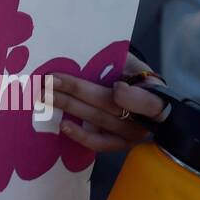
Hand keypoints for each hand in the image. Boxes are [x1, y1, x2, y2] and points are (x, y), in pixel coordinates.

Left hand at [48, 52, 169, 152]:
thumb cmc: (134, 76)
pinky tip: (63, 124)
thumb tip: (92, 54)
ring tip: (44, 95)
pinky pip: (99, 143)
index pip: (148, 102)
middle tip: (50, 80)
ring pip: (99, 120)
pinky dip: (80, 135)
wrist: (144, 98)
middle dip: (77, 90)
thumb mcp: (133, 63)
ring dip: (69, 106)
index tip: (116, 87)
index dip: (132, 98)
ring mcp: (132, 135)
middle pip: (110, 106)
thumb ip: (119, 60)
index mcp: (155, 94)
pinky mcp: (119, 144)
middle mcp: (146, 119)